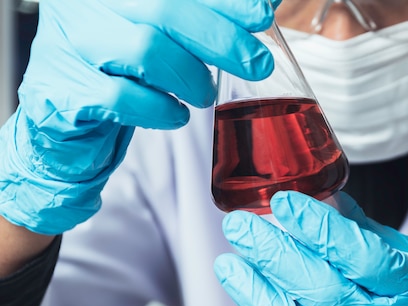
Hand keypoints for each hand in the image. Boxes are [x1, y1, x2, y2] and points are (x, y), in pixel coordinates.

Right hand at [0, 0, 275, 234]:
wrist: (69, 110)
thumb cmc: (125, 64)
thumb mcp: (164, 31)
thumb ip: (207, 15)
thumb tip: (265, 3)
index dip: (225, 0)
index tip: (262, 15)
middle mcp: (86, 1)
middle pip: (164, 8)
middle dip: (222, 39)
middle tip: (256, 64)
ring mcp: (69, 41)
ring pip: (145, 50)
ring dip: (190, 77)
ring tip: (203, 93)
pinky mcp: (63, 87)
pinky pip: (121, 97)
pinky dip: (160, 109)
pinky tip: (176, 113)